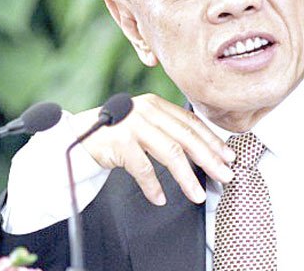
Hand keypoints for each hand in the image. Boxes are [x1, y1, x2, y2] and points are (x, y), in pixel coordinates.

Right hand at [74, 94, 235, 205]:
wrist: (75, 136)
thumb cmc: (116, 132)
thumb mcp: (145, 123)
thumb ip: (168, 129)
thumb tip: (204, 152)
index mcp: (157, 105)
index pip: (192, 123)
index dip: (212, 141)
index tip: (228, 156)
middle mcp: (147, 111)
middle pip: (187, 137)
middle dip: (209, 159)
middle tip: (224, 175)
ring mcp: (133, 126)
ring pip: (170, 153)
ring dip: (187, 177)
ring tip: (197, 195)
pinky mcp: (118, 143)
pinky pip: (143, 169)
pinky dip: (153, 186)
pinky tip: (161, 198)